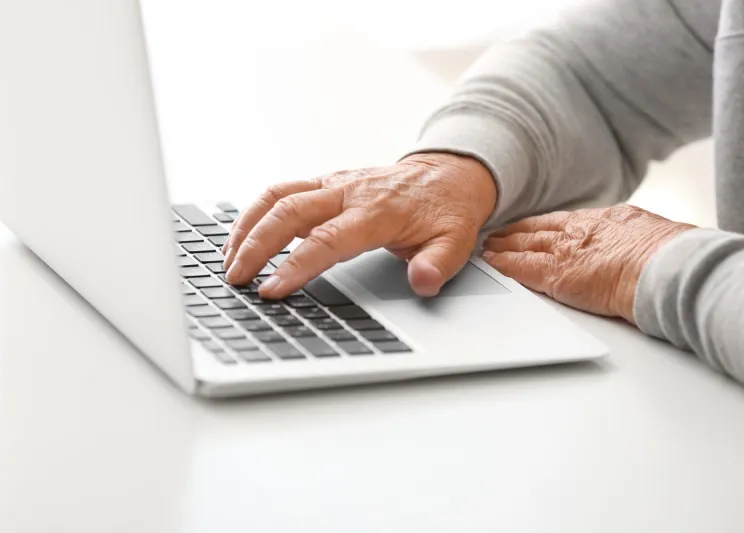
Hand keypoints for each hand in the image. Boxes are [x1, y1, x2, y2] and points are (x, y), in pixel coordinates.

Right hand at [223, 153, 497, 298]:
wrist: (449, 173)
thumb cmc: (447, 211)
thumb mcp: (456, 241)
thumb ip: (437, 263)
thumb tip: (422, 282)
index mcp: (377, 211)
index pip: (327, 240)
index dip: (296, 265)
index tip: (271, 289)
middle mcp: (349, 193)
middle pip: (289, 211)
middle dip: (256, 245)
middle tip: (235, 279)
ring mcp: (334, 184)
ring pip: (277, 195)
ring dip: (247, 226)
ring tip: (228, 259)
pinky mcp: (326, 182)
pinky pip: (282, 191)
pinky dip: (256, 213)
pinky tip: (242, 237)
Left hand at [481, 205, 693, 322]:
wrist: (669, 269)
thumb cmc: (675, 259)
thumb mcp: (658, 238)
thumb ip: (642, 241)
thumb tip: (654, 249)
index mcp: (609, 220)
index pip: (568, 221)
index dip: (547, 224)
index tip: (536, 226)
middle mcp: (583, 230)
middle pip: (540, 229)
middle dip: (518, 232)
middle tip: (500, 233)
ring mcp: (567, 250)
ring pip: (525, 245)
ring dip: (504, 246)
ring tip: (489, 247)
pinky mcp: (556, 274)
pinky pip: (521, 268)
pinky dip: (504, 265)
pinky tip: (491, 263)